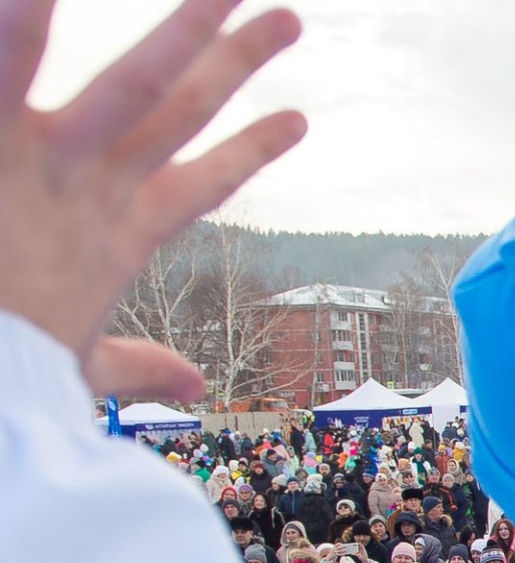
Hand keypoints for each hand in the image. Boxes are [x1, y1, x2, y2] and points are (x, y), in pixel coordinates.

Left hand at [0, 0, 305, 393]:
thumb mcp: (75, 368)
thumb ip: (132, 367)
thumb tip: (193, 386)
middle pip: (183, 111)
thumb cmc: (7, 370)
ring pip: (136, 82)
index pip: (201, 183)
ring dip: (186, 29)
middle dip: (236, 60)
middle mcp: (97, 189)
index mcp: (120, 239)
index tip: (297, 118)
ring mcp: (48, 159)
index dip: (250, 149)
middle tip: (285, 15)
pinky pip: (10, 56)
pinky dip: (23, 18)